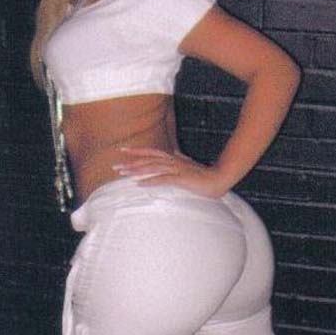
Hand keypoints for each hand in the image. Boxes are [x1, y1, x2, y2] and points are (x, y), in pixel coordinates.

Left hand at [112, 148, 227, 198]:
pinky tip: (139, 184)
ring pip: (152, 168)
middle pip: (148, 159)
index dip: (137, 151)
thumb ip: (179, 159)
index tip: (122, 150)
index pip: (151, 152)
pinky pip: (162, 179)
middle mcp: (173, 161)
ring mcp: (177, 169)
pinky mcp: (181, 179)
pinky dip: (150, 181)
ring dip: (136, 171)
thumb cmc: (204, 175)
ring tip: (123, 174)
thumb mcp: (188, 165)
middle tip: (115, 166)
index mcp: (173, 158)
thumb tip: (173, 152)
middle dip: (131, 162)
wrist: (220, 178)